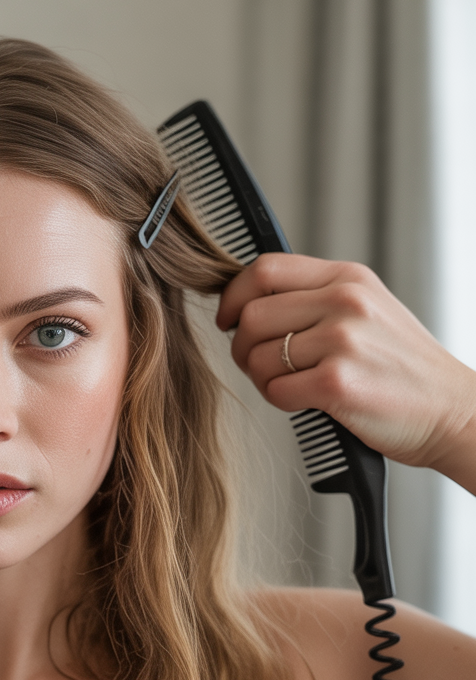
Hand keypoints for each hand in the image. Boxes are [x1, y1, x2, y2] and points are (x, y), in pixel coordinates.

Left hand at [216, 254, 475, 476]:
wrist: (452, 411)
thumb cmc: (401, 368)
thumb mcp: (367, 311)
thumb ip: (314, 298)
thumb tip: (246, 304)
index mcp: (347, 278)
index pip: (264, 268)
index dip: (233, 296)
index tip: (227, 319)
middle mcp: (345, 301)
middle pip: (251, 315)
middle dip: (242, 348)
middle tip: (260, 365)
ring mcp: (343, 340)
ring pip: (258, 356)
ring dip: (263, 379)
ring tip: (293, 385)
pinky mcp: (338, 382)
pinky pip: (274, 390)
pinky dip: (281, 401)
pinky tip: (308, 401)